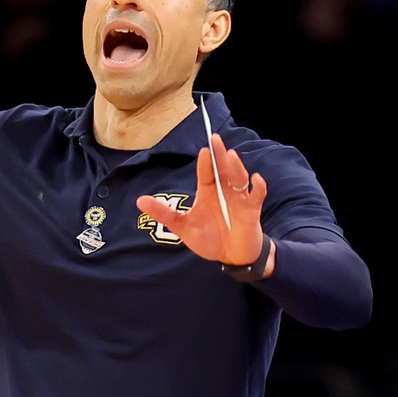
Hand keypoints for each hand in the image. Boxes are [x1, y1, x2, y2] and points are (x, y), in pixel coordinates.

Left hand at [135, 133, 268, 267]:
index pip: (206, 173)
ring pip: (239, 179)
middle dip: (220, 155)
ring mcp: (239, 200)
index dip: (205, 162)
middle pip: (223, 170)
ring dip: (236, 168)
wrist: (230, 256)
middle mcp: (224, 192)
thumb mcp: (182, 227)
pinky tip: (255, 179)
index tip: (203, 150)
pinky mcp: (251, 211)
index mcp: (207, 192)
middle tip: (216, 140)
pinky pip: (256, 196)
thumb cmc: (209, 238)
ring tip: (231, 156)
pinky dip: (258, 188)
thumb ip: (164, 213)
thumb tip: (139, 201)